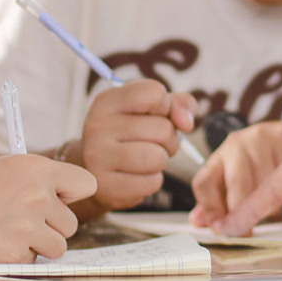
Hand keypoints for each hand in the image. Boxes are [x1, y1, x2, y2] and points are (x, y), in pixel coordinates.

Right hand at [0, 154, 94, 262]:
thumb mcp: (6, 169)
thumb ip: (38, 183)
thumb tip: (63, 202)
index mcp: (38, 169)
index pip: (86, 184)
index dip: (70, 195)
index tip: (57, 200)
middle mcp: (38, 197)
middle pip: (71, 224)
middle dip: (49, 227)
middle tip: (18, 221)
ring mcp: (28, 227)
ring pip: (57, 247)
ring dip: (37, 245)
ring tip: (6, 233)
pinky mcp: (15, 255)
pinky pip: (32, 262)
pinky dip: (15, 258)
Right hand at [79, 79, 196, 210]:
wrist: (95, 172)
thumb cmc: (130, 135)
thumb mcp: (150, 111)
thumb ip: (177, 104)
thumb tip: (186, 123)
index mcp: (107, 101)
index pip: (153, 93)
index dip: (167, 106)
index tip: (159, 114)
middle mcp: (97, 126)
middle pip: (163, 129)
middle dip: (169, 139)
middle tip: (154, 143)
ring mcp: (98, 158)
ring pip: (158, 158)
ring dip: (161, 160)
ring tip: (147, 159)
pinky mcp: (105, 187)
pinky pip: (151, 183)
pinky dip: (153, 181)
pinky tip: (137, 176)